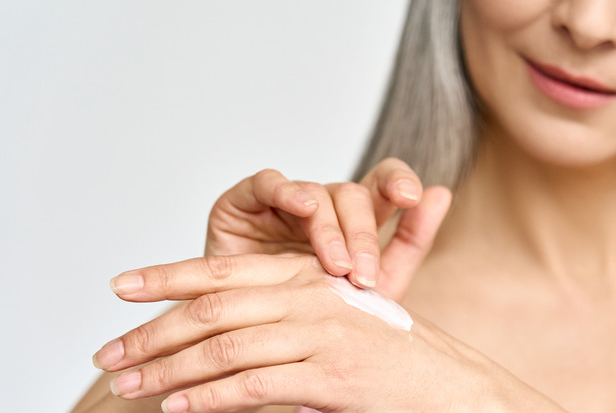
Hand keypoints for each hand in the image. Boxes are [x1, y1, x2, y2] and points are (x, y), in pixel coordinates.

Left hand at [94, 254, 565, 411]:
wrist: (450, 384)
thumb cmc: (391, 355)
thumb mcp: (336, 323)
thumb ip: (283, 320)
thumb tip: (222, 346)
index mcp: (309, 276)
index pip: (224, 271)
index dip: (167, 276)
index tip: (122, 287)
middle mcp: (311, 296)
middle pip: (213, 308)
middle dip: (152, 331)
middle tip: (109, 353)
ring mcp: (321, 335)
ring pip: (225, 348)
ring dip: (168, 369)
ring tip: (129, 386)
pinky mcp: (330, 376)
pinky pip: (254, 386)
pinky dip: (209, 399)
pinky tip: (178, 408)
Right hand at [204, 158, 450, 299]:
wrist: (253, 354)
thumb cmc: (313, 322)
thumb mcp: (372, 290)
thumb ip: (409, 241)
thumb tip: (442, 192)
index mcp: (355, 222)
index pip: (382, 185)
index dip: (398, 182)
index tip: (412, 197)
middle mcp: (323, 208)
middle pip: (352, 195)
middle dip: (362, 233)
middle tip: (364, 275)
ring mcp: (284, 204)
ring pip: (315, 193)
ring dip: (329, 228)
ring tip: (335, 266)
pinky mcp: (244, 203)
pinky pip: (266, 184)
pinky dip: (286, 191)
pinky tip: (302, 207)